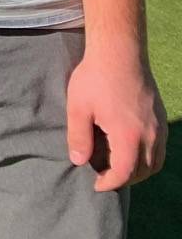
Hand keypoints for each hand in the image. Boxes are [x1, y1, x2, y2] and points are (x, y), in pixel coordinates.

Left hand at [66, 46, 166, 189]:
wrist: (119, 52)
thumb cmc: (95, 78)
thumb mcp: (78, 108)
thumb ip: (78, 137)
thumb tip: (79, 161)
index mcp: (129, 135)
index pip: (124, 173)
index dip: (110, 183)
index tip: (96, 185)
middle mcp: (150, 135)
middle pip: (143, 171)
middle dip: (124, 180)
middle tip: (105, 178)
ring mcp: (159, 127)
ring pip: (156, 162)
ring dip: (139, 171)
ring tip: (118, 168)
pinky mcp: (160, 118)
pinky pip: (160, 149)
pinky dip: (148, 158)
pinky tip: (131, 151)